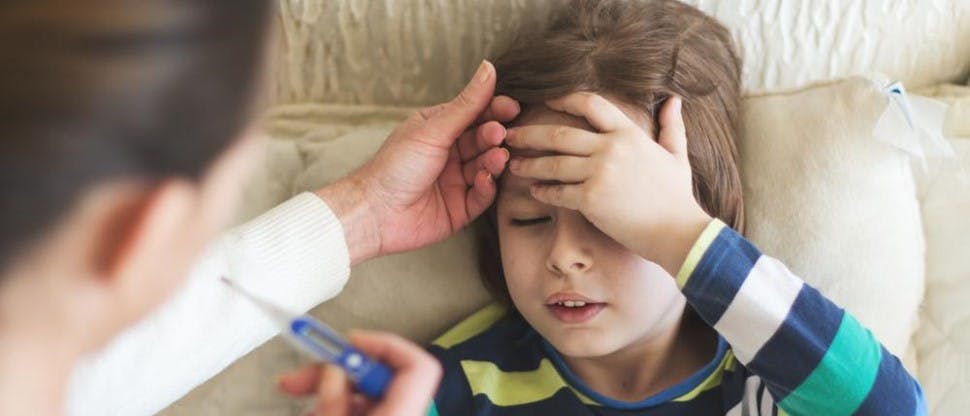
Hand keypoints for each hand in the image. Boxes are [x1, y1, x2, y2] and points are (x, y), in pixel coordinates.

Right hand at [277, 330, 441, 415]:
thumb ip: (332, 400)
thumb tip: (333, 371)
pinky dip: (335, 408)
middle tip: (294, 378)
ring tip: (293, 395)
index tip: (347, 342)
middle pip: (380, 378)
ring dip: (327, 394)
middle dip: (334, 372)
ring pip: (364, 397)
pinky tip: (312, 412)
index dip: (384, 346)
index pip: (418, 366)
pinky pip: (362, 411)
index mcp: (403, 415)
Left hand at [317, 60, 519, 263]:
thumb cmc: (394, 166)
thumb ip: (466, 104)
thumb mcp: (433, 130)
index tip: (511, 107)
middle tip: (500, 134)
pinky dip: (487, 186)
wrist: (375, 212)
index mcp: (438, 130)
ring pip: (486, 167)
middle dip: (494, 136)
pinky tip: (484, 178)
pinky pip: (482, 195)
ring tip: (497, 156)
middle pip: (482, 140)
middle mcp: (448, 154)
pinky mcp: (460, 208)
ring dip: (494, 161)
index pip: (474, 114)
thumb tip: (488, 67)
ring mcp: (455, 181)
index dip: (494, 110)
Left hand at [505, 93, 711, 274]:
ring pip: (553, 163)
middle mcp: (611, 148)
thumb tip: (673, 100)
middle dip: (530, 134)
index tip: (546, 101)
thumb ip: (672, 126)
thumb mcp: (677, 155)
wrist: (679, 231)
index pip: (590, 104)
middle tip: (509, 135)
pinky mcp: (591, 199)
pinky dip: (543, 192)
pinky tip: (534, 192)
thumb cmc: (677, 196)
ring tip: (513, 165)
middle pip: (559, 133)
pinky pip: (558, 192)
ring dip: (529, 164)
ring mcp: (600, 173)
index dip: (564, 99)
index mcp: (628, 133)